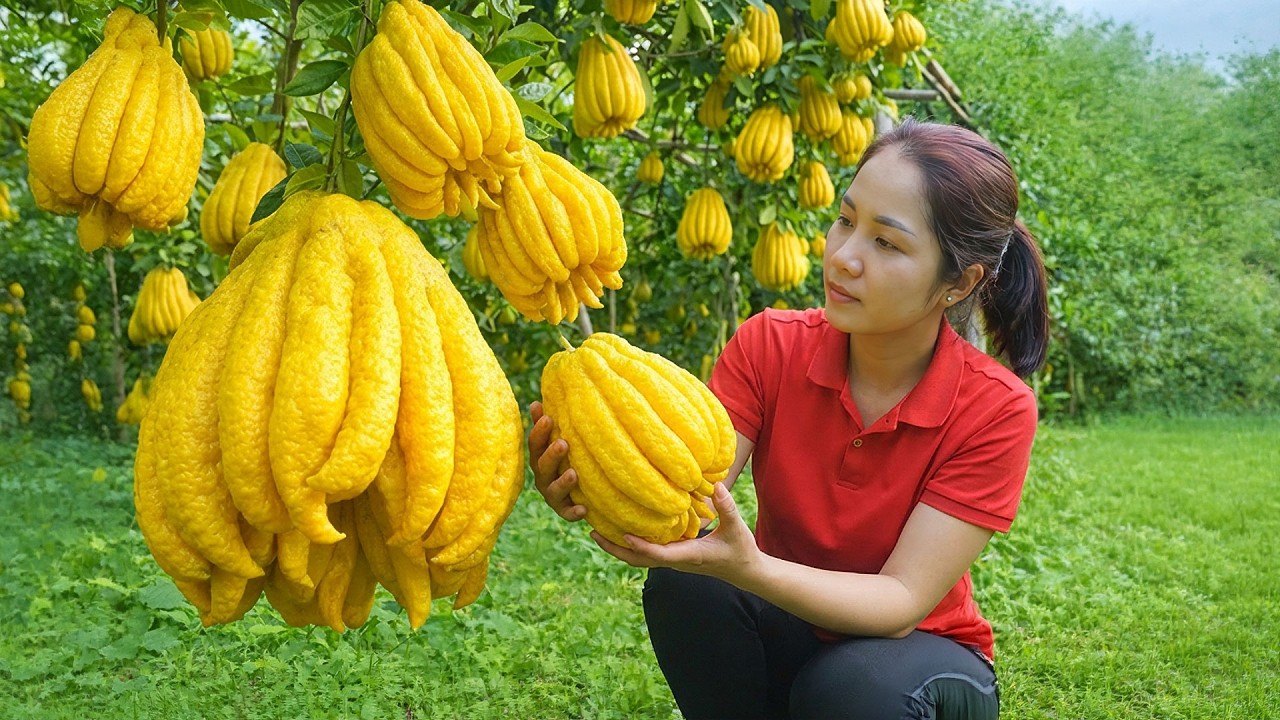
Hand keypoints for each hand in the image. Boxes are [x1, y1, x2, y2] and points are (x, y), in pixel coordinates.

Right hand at [528, 401, 586, 521]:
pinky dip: (573, 512)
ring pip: (553, 491)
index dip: (540, 432)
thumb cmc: (567, 457)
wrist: (581, 491)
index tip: (548, 418)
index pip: (535, 444)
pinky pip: (567, 513)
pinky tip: (584, 509)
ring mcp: (553, 495)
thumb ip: (545, 424)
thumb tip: (536, 402)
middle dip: (552, 455)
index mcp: (540, 458)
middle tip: (563, 443)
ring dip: (562, 483)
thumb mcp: (557, 440)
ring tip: (573, 474)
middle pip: (543, 467)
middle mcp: (543, 477)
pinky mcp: (565, 510)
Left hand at [591, 483, 761, 583]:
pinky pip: (646, 553)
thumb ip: (727, 508)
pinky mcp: (673, 557)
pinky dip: (630, 544)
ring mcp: (672, 561)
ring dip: (618, 547)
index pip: (657, 554)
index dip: (640, 545)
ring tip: (597, 530)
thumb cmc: (741, 551)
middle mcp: (675, 561)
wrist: (745, 572)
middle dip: (615, 548)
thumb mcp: (737, 528)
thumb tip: (717, 486)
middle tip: (592, 532)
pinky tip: (622, 528)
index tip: (623, 533)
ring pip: (638, 558)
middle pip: (638, 560)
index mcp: (688, 556)